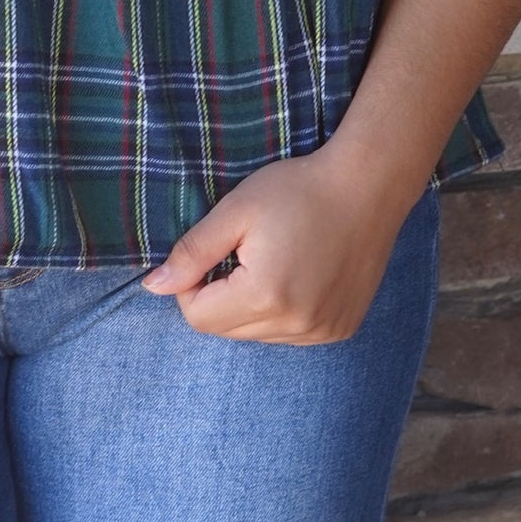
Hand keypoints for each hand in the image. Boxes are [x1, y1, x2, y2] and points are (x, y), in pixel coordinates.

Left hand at [139, 143, 414, 343]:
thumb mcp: (236, 210)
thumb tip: (153, 287)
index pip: (199, 318)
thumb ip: (192, 252)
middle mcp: (296, 326)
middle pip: (226, 331)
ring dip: (250, 306)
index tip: (212, 249)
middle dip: (219, 295)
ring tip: (273, 258)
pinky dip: (281, 311)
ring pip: (257, 335)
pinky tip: (297, 273)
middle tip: (242, 250)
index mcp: (266, 296)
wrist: (368, 186)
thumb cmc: (297, 189)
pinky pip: (290, 334)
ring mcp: (323, 333)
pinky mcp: (340, 330)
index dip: (191, 284)